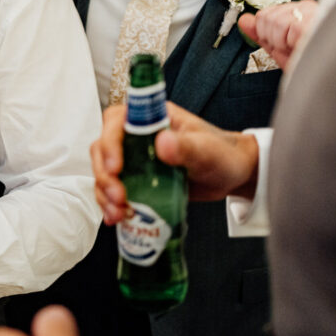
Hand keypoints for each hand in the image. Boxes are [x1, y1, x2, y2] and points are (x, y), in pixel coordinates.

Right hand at [90, 103, 258, 225]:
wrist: (232, 174)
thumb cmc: (222, 154)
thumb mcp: (207, 149)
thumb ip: (186, 146)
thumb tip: (162, 143)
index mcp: (152, 118)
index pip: (116, 120)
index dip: (109, 141)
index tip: (116, 167)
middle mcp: (137, 135)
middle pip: (103, 148)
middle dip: (105, 175)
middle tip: (119, 198)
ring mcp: (135, 158)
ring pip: (104, 170)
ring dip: (104, 192)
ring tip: (119, 213)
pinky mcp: (136, 179)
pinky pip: (113, 188)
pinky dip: (110, 203)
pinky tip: (117, 218)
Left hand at [237, 0, 317, 69]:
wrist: (328, 80)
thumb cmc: (309, 66)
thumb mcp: (279, 49)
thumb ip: (260, 33)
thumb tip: (243, 20)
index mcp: (297, 12)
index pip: (264, 14)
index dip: (266, 34)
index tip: (281, 45)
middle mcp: (306, 8)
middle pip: (266, 16)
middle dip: (272, 39)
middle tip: (289, 49)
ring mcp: (312, 12)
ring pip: (275, 21)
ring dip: (281, 42)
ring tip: (296, 49)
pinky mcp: (316, 19)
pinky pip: (289, 27)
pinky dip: (291, 43)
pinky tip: (302, 47)